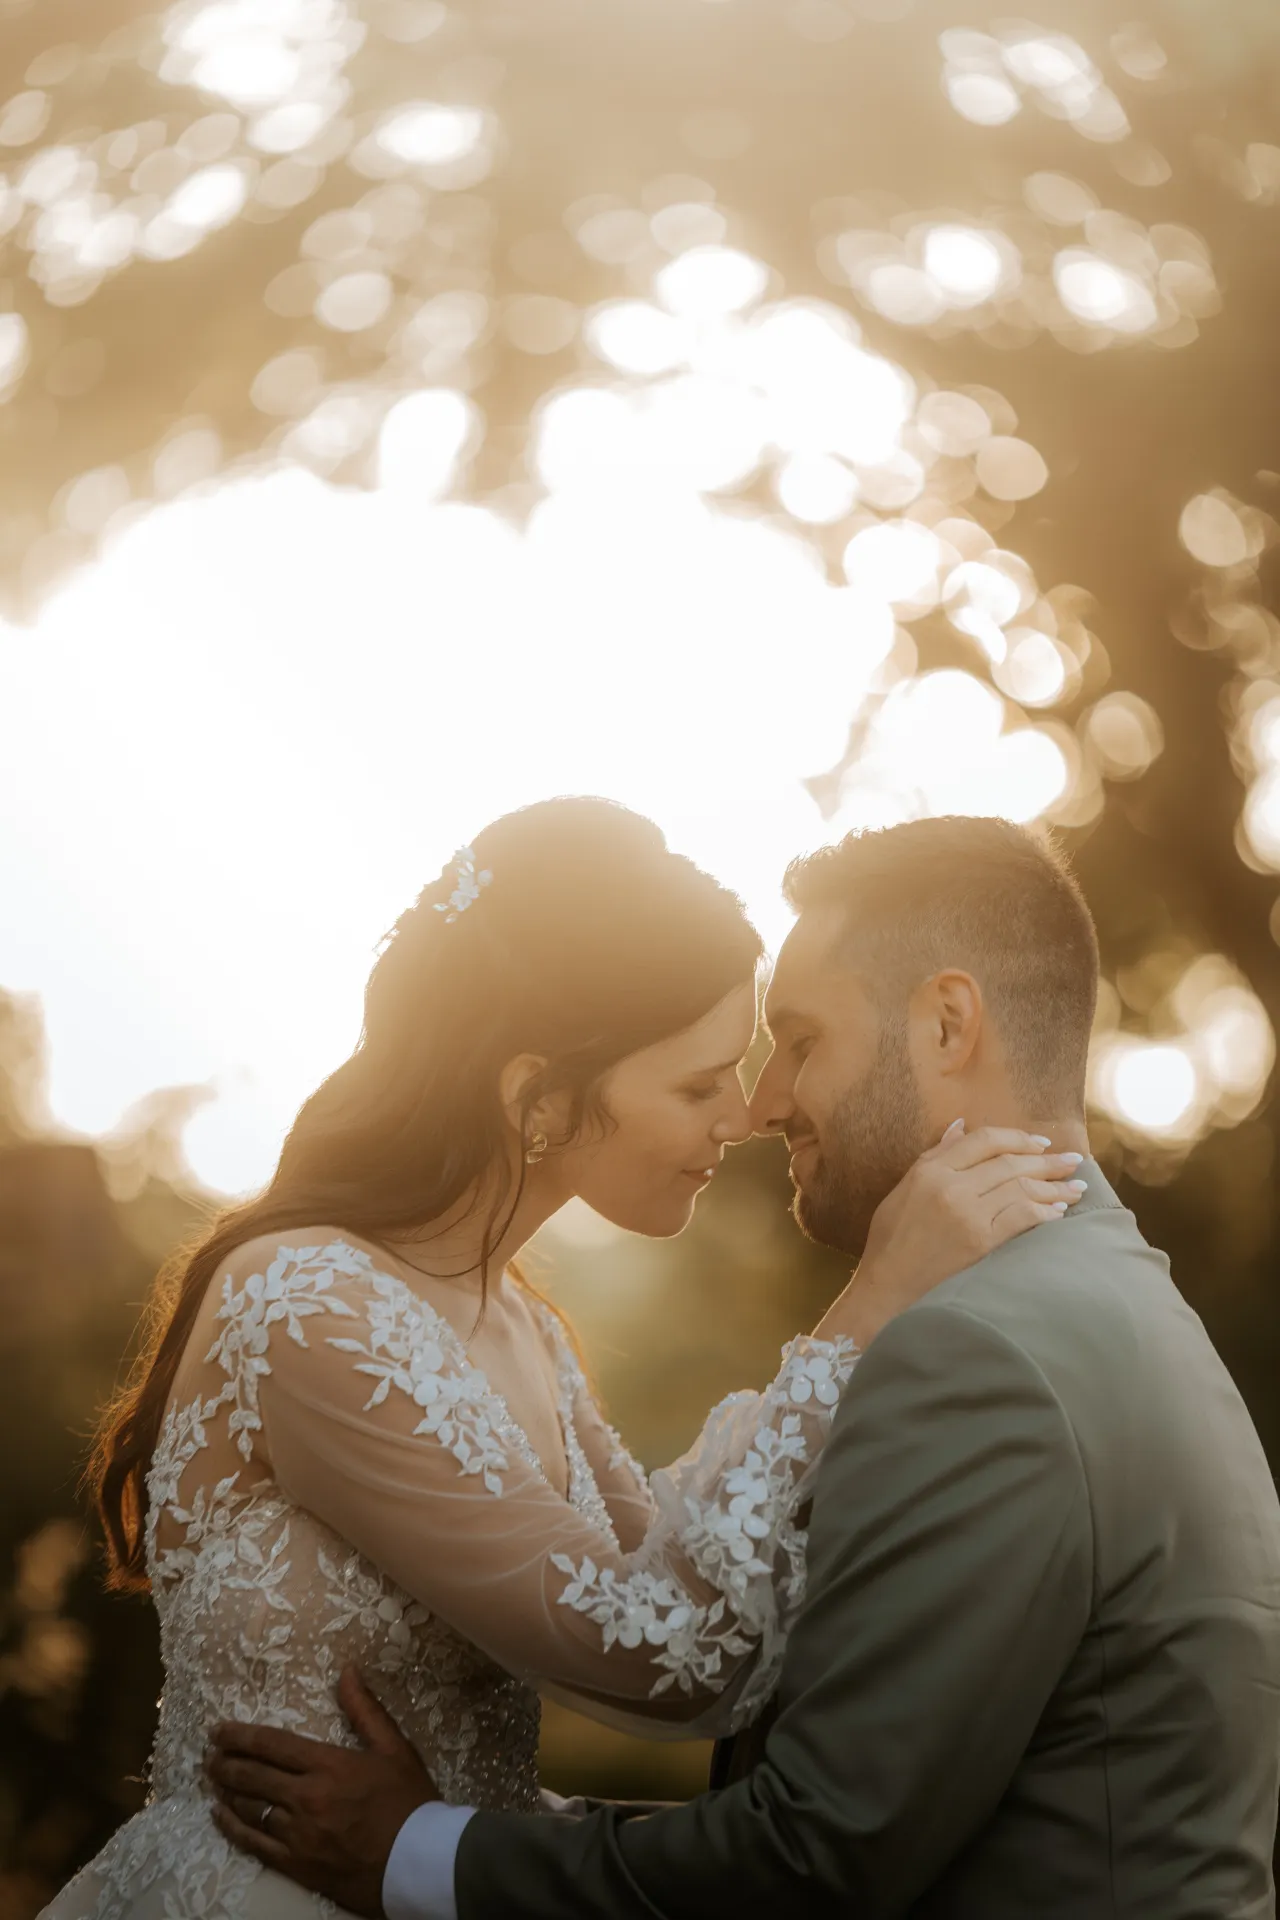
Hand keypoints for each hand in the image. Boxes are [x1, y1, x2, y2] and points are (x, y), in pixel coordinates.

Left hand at [207, 1665, 438, 1916]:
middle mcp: (306, 1798)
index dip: (241, 1736)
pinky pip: (255, 1845)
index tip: (219, 1730)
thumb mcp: (394, 1748)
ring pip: (250, 1809)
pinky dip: (233, 1829)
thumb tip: (346, 1671)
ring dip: (227, 1791)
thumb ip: (365, 1709)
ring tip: (213, 1779)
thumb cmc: (409, 1802)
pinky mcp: (297, 1866)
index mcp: (329, 1765)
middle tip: (208, 1753)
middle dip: (226, 1762)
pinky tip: (220, 1817)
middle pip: (254, 1776)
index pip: (273, 1745)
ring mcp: (298, 1835)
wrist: (419, 1863)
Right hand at [817, 1123, 1085, 1351]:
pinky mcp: (980, 1241)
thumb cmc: (890, 1241)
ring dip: (1055, 1186)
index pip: (983, 1140)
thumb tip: (961, 1125)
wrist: (885, 1288)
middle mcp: (951, 1185)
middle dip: (1047, 1161)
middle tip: (1073, 1161)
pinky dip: (1045, 1211)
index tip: (1041, 1144)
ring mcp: (967, 1213)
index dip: (1018, 1139)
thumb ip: (934, 1155)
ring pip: (1021, 1187)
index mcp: (930, 1169)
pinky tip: (1059, 1211)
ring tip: (1077, 1186)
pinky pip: (1022, 1216)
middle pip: (1009, 1163)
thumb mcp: (903, 1189)